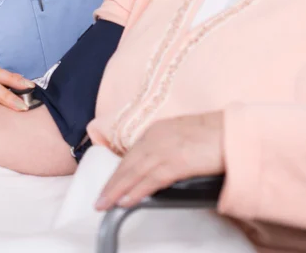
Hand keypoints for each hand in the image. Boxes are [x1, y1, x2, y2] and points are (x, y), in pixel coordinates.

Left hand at [95, 111, 224, 210]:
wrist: (235, 132)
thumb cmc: (217, 136)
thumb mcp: (185, 139)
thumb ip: (170, 150)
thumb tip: (160, 170)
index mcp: (158, 130)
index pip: (132, 154)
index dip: (119, 171)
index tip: (110, 184)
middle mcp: (157, 136)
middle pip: (128, 163)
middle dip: (112, 183)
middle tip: (99, 200)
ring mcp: (165, 148)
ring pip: (134, 172)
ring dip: (117, 190)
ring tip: (104, 204)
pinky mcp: (176, 161)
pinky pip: (150, 180)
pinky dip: (136, 191)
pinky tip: (125, 201)